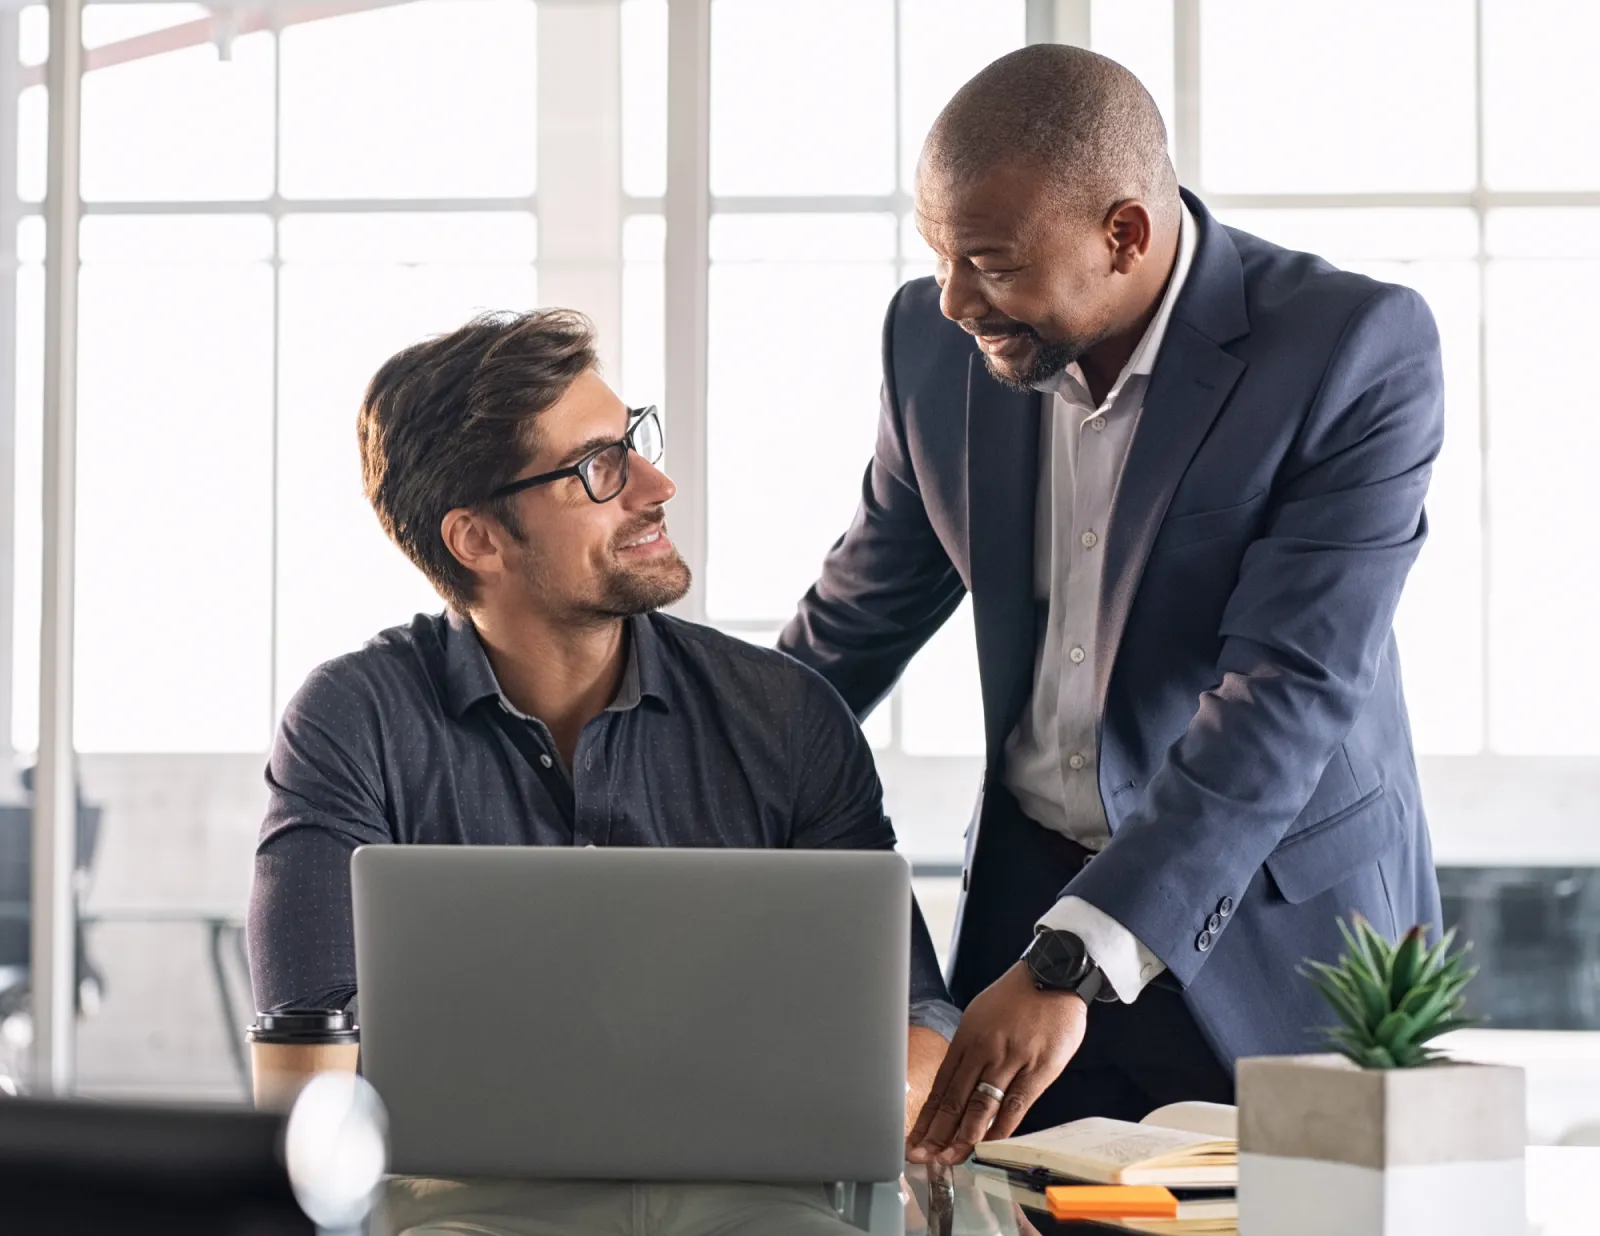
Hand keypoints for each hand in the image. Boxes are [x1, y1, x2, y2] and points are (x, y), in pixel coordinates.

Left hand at [907, 961, 1087, 1164]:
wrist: (1054, 974)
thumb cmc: (1017, 997)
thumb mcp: (982, 1016)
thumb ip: (970, 1050)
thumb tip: (956, 1083)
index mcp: (967, 1037)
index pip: (942, 1085)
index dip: (928, 1116)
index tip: (916, 1138)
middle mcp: (984, 1050)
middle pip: (955, 1099)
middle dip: (937, 1132)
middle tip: (923, 1157)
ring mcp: (1011, 1059)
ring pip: (982, 1105)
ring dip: (963, 1135)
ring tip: (949, 1158)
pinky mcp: (1039, 1068)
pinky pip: (1016, 1104)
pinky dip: (1001, 1127)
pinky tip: (988, 1144)